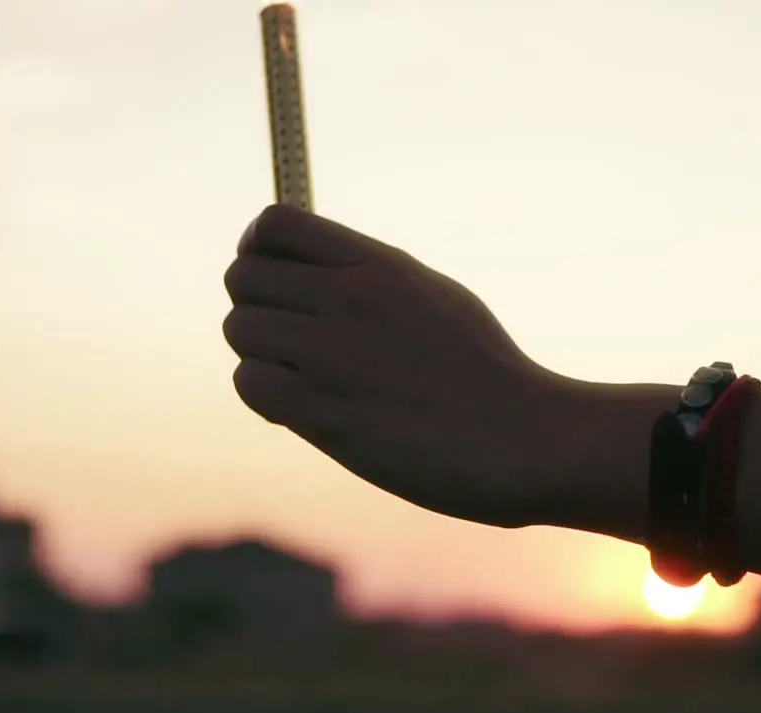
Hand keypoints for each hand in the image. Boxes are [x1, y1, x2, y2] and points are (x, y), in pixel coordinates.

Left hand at [222, 204, 589, 528]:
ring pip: (240, 329)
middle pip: (243, 276)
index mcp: (378, 265)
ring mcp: (330, 355)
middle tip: (284, 335)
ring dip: (259, 353)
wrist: (520, 438)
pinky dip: (264, 395)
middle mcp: (347, 299)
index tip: (270, 272)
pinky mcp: (320, 412)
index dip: (257, 247)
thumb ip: (371, 277)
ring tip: (298, 375)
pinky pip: (249, 382)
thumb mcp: (433, 296)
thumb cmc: (485, 373)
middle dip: (254, 303)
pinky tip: (298, 408)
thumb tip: (311, 267)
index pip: (276, 225)